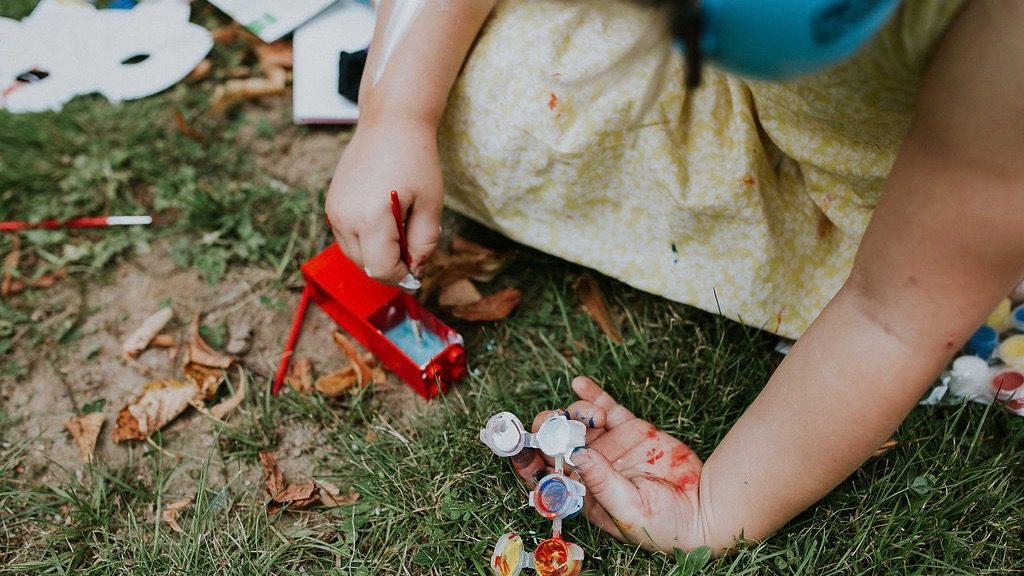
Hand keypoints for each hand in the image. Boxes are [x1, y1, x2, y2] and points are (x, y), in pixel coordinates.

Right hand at [325, 116, 442, 283]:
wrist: (390, 123)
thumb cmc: (415, 159)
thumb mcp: (431, 204)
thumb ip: (424, 243)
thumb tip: (416, 269)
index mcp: (371, 218)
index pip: (382, 269)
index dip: (403, 276)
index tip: (418, 268)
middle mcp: (345, 217)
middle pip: (366, 266)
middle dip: (391, 266)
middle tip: (413, 247)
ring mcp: (334, 211)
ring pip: (355, 255)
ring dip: (377, 255)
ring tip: (400, 230)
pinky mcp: (332, 205)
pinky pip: (347, 238)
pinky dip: (366, 241)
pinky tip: (385, 221)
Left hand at [511, 376, 705, 551]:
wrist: (703, 510)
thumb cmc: (664, 526)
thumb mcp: (628, 510)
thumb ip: (602, 482)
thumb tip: (576, 454)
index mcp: (580, 494)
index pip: (542, 473)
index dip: (526, 458)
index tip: (517, 445)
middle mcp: (588, 467)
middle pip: (553, 441)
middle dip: (546, 429)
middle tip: (555, 424)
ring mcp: (608, 446)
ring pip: (575, 421)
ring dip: (573, 413)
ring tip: (592, 417)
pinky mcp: (629, 430)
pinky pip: (604, 408)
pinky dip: (590, 395)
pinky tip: (578, 383)